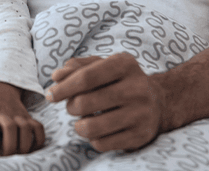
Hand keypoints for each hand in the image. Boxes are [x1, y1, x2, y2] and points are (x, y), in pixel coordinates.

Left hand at [0, 81, 44, 155]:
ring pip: (26, 129)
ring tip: (19, 157)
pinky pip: (38, 128)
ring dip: (24, 145)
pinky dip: (39, 140)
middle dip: (9, 148)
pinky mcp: (29, 117)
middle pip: (10, 130)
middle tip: (6, 160)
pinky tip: (32, 149)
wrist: (0, 87)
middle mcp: (5, 114)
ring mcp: (18, 115)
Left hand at [45, 53, 163, 151]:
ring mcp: (141, 113)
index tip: (50, 95)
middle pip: (85, 103)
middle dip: (70, 106)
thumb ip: (77, 67)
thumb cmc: (119, 81)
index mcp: (125, 64)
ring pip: (91, 127)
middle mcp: (137, 88)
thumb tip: (57, 77)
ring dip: (78, 126)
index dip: (63, 88)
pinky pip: (102, 144)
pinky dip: (93, 139)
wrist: (158, 102)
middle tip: (73, 106)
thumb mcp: (102, 65)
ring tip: (83, 120)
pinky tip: (99, 130)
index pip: (86, 77)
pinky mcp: (140, 135)